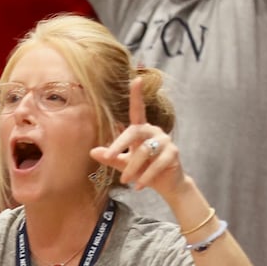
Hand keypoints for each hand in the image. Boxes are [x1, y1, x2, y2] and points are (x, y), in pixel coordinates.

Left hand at [89, 76, 184, 194]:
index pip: (138, 110)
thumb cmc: (143, 169)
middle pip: (135, 131)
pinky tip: (138, 186)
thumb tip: (93, 151)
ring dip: (132, 167)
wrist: (166, 184)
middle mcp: (154, 131)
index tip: (136, 79)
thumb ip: (111, 157)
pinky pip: (157, 164)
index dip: (137, 95)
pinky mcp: (173, 154)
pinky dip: (146, 176)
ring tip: (124, 180)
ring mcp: (165, 141)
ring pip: (144, 151)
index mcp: (141, 130)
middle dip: (120, 144)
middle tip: (108, 157)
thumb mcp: (124, 163)